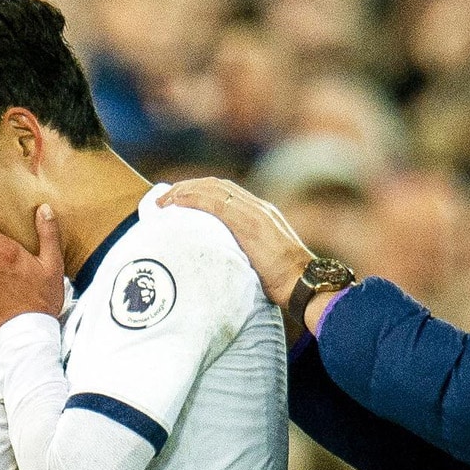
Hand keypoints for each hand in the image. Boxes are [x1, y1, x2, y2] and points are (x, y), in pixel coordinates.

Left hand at [157, 178, 312, 306]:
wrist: (304, 283)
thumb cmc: (287, 282)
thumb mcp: (264, 260)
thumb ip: (247, 252)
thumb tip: (228, 262)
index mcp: (262, 214)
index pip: (227, 193)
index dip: (201, 191)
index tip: (181, 199)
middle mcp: (258, 207)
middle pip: (217, 186)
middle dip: (188, 187)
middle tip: (165, 198)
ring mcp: (254, 213)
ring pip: (213, 189)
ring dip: (185, 191)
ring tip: (164, 200)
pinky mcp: (249, 223)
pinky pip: (215, 203)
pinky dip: (193, 199)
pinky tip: (176, 203)